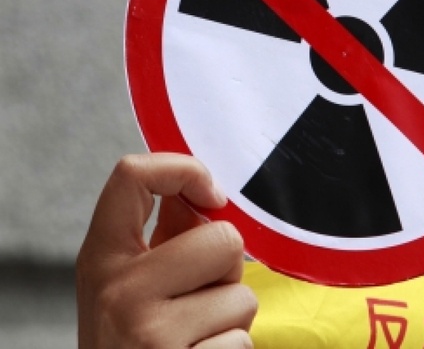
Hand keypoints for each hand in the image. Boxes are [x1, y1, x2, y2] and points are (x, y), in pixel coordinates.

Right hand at [76, 153, 257, 347]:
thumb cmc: (132, 342)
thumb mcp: (130, 284)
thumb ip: (164, 237)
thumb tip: (205, 196)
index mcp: (103, 259)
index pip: (131, 176)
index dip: (184, 169)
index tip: (211, 196)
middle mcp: (119, 290)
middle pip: (223, 239)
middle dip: (228, 270)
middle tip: (199, 298)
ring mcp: (148, 332)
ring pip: (243, 296)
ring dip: (232, 318)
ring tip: (196, 335)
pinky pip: (243, 340)